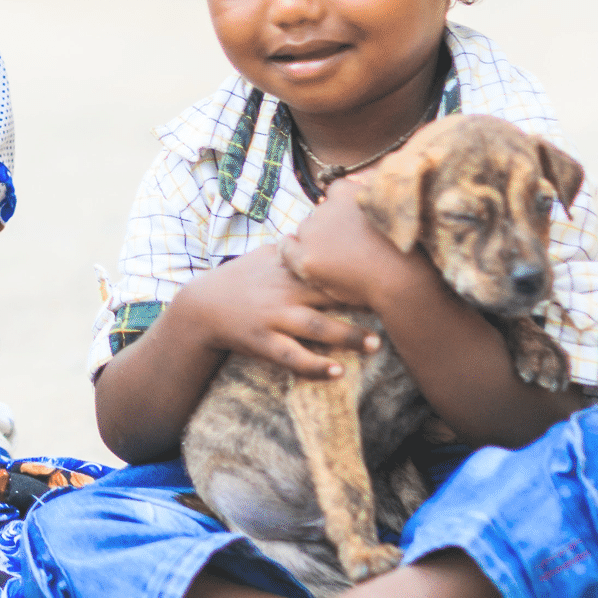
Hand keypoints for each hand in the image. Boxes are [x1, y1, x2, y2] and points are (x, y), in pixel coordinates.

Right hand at [185, 242, 380, 380]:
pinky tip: (337, 372)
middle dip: (362, 301)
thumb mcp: (266, 255)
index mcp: (288, 269)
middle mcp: (284, 291)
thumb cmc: (241, 279)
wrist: (201, 307)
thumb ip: (297, 247)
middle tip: (396, 307)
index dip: (358, 268)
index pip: (329, 266)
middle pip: (330, 295)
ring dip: (348, 337)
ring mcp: (273, 317)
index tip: (388, 270)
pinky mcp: (262, 342)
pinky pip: (292, 357)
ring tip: (376, 344)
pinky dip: (315, 366)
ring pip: (316, 328)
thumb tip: (326, 225)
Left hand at [281, 176, 425, 313]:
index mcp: (345, 190)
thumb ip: (369, 187)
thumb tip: (357, 176)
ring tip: (337, 259)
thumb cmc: (401, 245)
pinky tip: (296, 255)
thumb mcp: (388, 205)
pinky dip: (289, 250)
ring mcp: (314, 233)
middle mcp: (325, 207)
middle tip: (348, 246)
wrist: (402, 279)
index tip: (351, 223)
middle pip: (319, 213)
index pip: (334, 193)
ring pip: (305, 231)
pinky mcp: (307, 258)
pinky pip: (286, 248)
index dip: (342, 209)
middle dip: (328, 226)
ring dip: (314, 241)